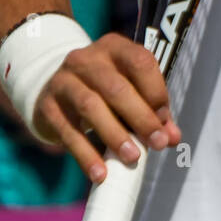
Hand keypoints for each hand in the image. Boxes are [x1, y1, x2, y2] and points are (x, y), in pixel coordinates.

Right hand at [34, 33, 182, 183]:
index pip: (140, 62)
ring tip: (133, 158)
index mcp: (114, 47)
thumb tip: (172, 138)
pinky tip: (100, 173)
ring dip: (115, 135)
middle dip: (141, 117)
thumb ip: (152, 111)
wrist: (52, 89)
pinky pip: (68, 132)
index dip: (156, 91)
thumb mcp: (127, 90)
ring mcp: (63, 81)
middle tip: (158, 143)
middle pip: (116, 88)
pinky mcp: (48, 106)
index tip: (165, 119)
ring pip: (91, 106)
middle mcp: (87, 59)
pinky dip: (86, 155)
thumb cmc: (101, 89)